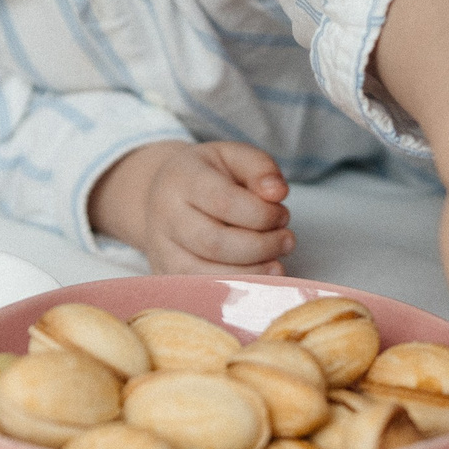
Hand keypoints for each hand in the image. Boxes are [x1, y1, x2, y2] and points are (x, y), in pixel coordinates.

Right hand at [88, 141, 293, 273]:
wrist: (165, 193)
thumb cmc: (208, 174)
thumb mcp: (234, 156)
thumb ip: (260, 168)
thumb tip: (278, 193)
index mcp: (181, 178)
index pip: (224, 201)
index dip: (262, 214)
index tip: (283, 214)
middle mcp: (164, 215)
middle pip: (214, 243)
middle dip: (261, 246)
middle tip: (287, 241)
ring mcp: (161, 248)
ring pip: (205, 273)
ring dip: (251, 273)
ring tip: (277, 263)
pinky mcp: (166, 274)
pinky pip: (200, 292)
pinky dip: (234, 290)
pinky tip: (257, 280)